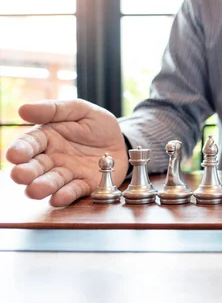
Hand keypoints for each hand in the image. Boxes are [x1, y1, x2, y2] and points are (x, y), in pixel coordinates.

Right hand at [6, 99, 128, 206]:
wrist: (121, 140)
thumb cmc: (96, 123)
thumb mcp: (79, 110)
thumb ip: (53, 110)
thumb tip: (23, 109)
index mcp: (47, 137)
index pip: (29, 144)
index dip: (20, 150)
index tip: (14, 155)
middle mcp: (53, 158)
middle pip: (36, 167)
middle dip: (26, 172)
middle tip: (20, 176)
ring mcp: (68, 173)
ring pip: (52, 182)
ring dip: (43, 187)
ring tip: (36, 190)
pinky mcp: (85, 185)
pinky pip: (74, 191)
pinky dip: (66, 195)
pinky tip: (58, 198)